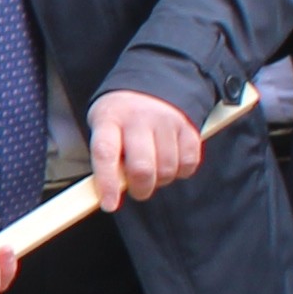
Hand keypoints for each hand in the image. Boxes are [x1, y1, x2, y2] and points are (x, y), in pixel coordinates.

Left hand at [86, 88, 203, 209]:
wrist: (148, 88)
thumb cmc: (119, 120)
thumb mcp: (103, 130)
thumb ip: (108, 158)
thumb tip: (115, 191)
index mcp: (110, 119)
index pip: (105, 153)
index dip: (107, 183)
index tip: (110, 205)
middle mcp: (138, 118)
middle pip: (142, 168)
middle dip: (140, 189)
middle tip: (137, 190)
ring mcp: (166, 120)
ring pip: (167, 169)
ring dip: (160, 180)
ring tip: (153, 170)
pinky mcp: (188, 126)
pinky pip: (189, 163)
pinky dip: (181, 171)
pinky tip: (170, 163)